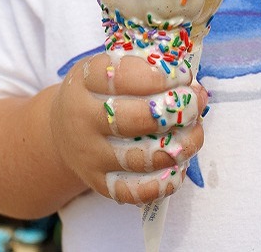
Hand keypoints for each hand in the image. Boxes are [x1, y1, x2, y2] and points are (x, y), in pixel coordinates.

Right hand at [51, 53, 206, 204]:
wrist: (64, 131)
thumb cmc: (99, 94)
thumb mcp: (109, 69)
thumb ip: (147, 68)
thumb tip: (194, 85)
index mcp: (84, 82)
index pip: (123, 76)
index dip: (161, 77)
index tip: (184, 76)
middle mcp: (83, 119)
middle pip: (134, 120)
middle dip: (175, 111)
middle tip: (196, 101)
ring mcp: (91, 155)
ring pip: (142, 158)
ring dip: (181, 145)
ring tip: (195, 131)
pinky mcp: (101, 183)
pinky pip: (137, 191)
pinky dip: (166, 181)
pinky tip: (179, 164)